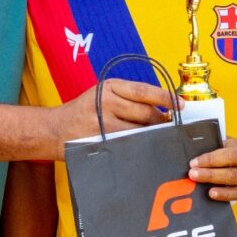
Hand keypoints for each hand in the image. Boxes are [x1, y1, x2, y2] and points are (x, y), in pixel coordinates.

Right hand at [49, 79, 178, 157]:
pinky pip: (128, 145)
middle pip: (145, 113)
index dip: (165, 98)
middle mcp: (106, 102)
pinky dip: (140, 147)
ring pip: (140, 131)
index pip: (144, 91)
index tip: (180, 104)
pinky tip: (144, 149)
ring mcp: (103, 124)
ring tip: (158, 138)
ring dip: (152, 136)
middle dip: (161, 121)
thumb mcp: (103, 94)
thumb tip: (162, 109)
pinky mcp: (101, 142)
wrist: (55, 129)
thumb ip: (129, 98)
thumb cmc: (84, 111)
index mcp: (109, 87)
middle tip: (169, 127)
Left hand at [186, 136, 236, 204]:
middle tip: (192, 170)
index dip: (210, 155)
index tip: (195, 159)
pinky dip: (224, 194)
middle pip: (230, 163)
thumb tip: (206, 145)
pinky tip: (212, 193)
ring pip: (232, 178)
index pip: (229, 149)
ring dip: (212, 178)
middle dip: (209, 166)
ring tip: (197, 178)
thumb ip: (229, 145)